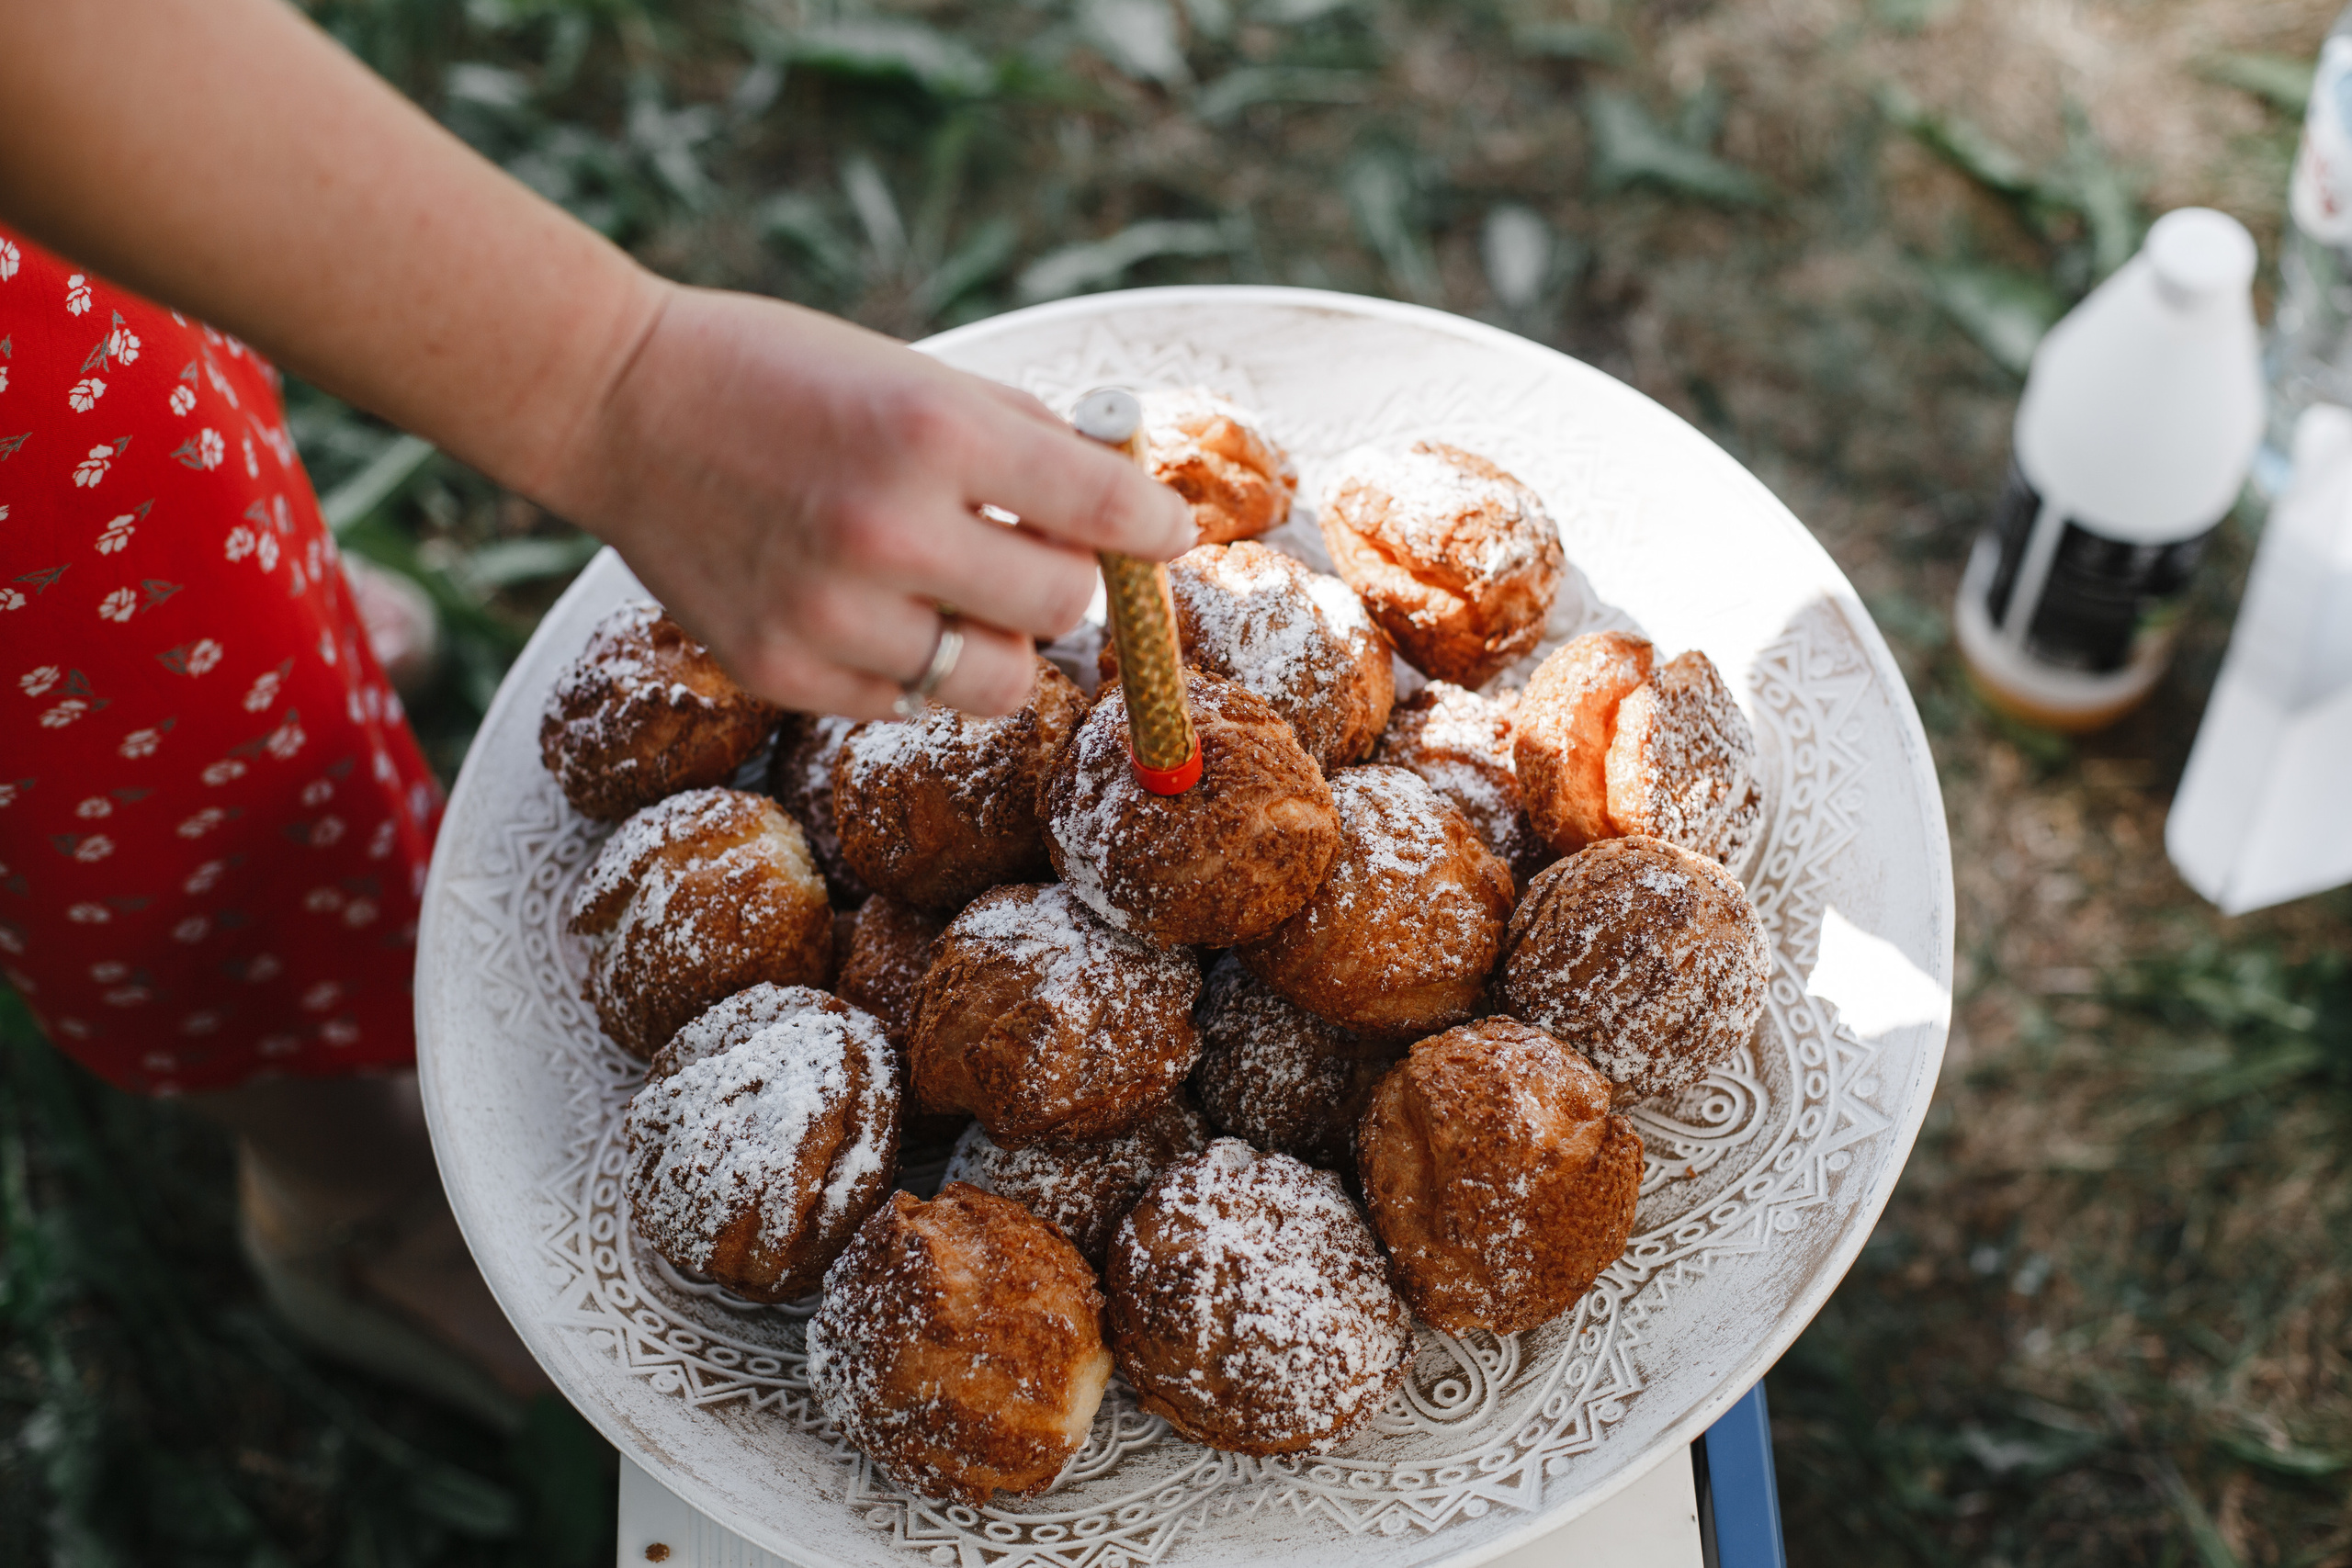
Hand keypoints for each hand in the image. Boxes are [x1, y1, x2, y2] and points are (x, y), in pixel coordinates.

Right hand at [545, 283, 1191, 717]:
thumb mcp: (917, 375)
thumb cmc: (784, 377)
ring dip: (996, 640)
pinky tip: (865, 606)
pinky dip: (911, 666)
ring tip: (953, 592)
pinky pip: (909, 704)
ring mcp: (831, 612)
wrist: (619, 403)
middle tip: (1028, 551)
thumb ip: (1027, 442)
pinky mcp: (783, 670)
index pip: (1106, 510)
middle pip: (1063, 607)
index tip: (1161, 535)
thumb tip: (1130, 508)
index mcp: (933, 432)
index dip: (1153, 527)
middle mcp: (888, 529)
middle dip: (1062, 579)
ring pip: (997, 679)